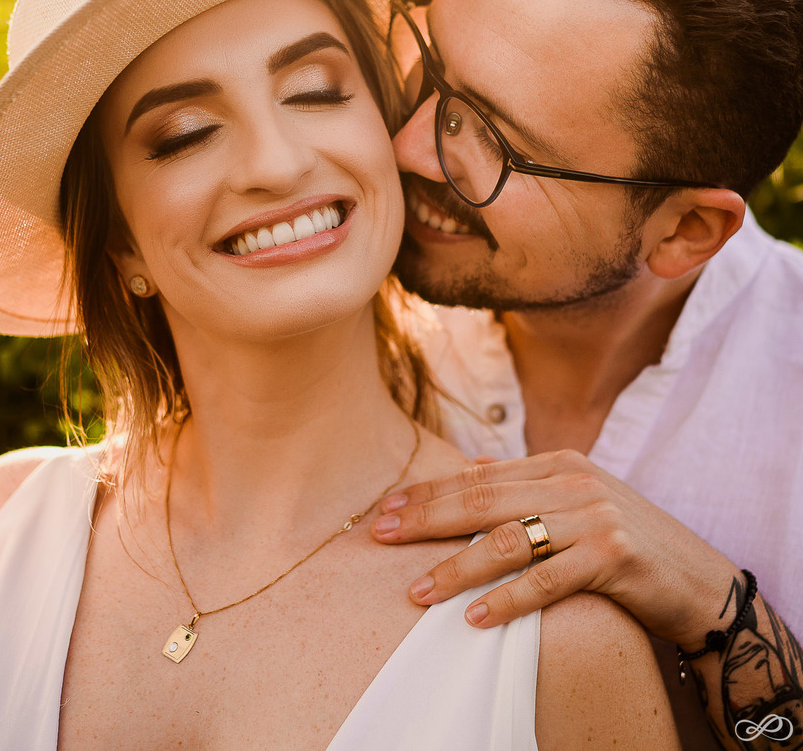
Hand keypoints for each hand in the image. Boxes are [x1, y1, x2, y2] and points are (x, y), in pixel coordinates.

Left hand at [371, 450, 741, 646]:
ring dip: (456, 567)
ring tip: (417, 590)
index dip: (427, 492)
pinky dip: (507, 599)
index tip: (386, 508)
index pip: (477, 478)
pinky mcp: (613, 556)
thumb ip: (528, 483)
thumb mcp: (578, 501)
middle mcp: (575, 483)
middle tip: (381, 535)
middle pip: (482, 501)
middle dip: (425, 519)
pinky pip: (547, 580)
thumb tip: (474, 467)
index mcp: (559, 464)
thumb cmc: (628, 543)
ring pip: (507, 540)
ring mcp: (595, 518)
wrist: (700, 582)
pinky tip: (473, 616)